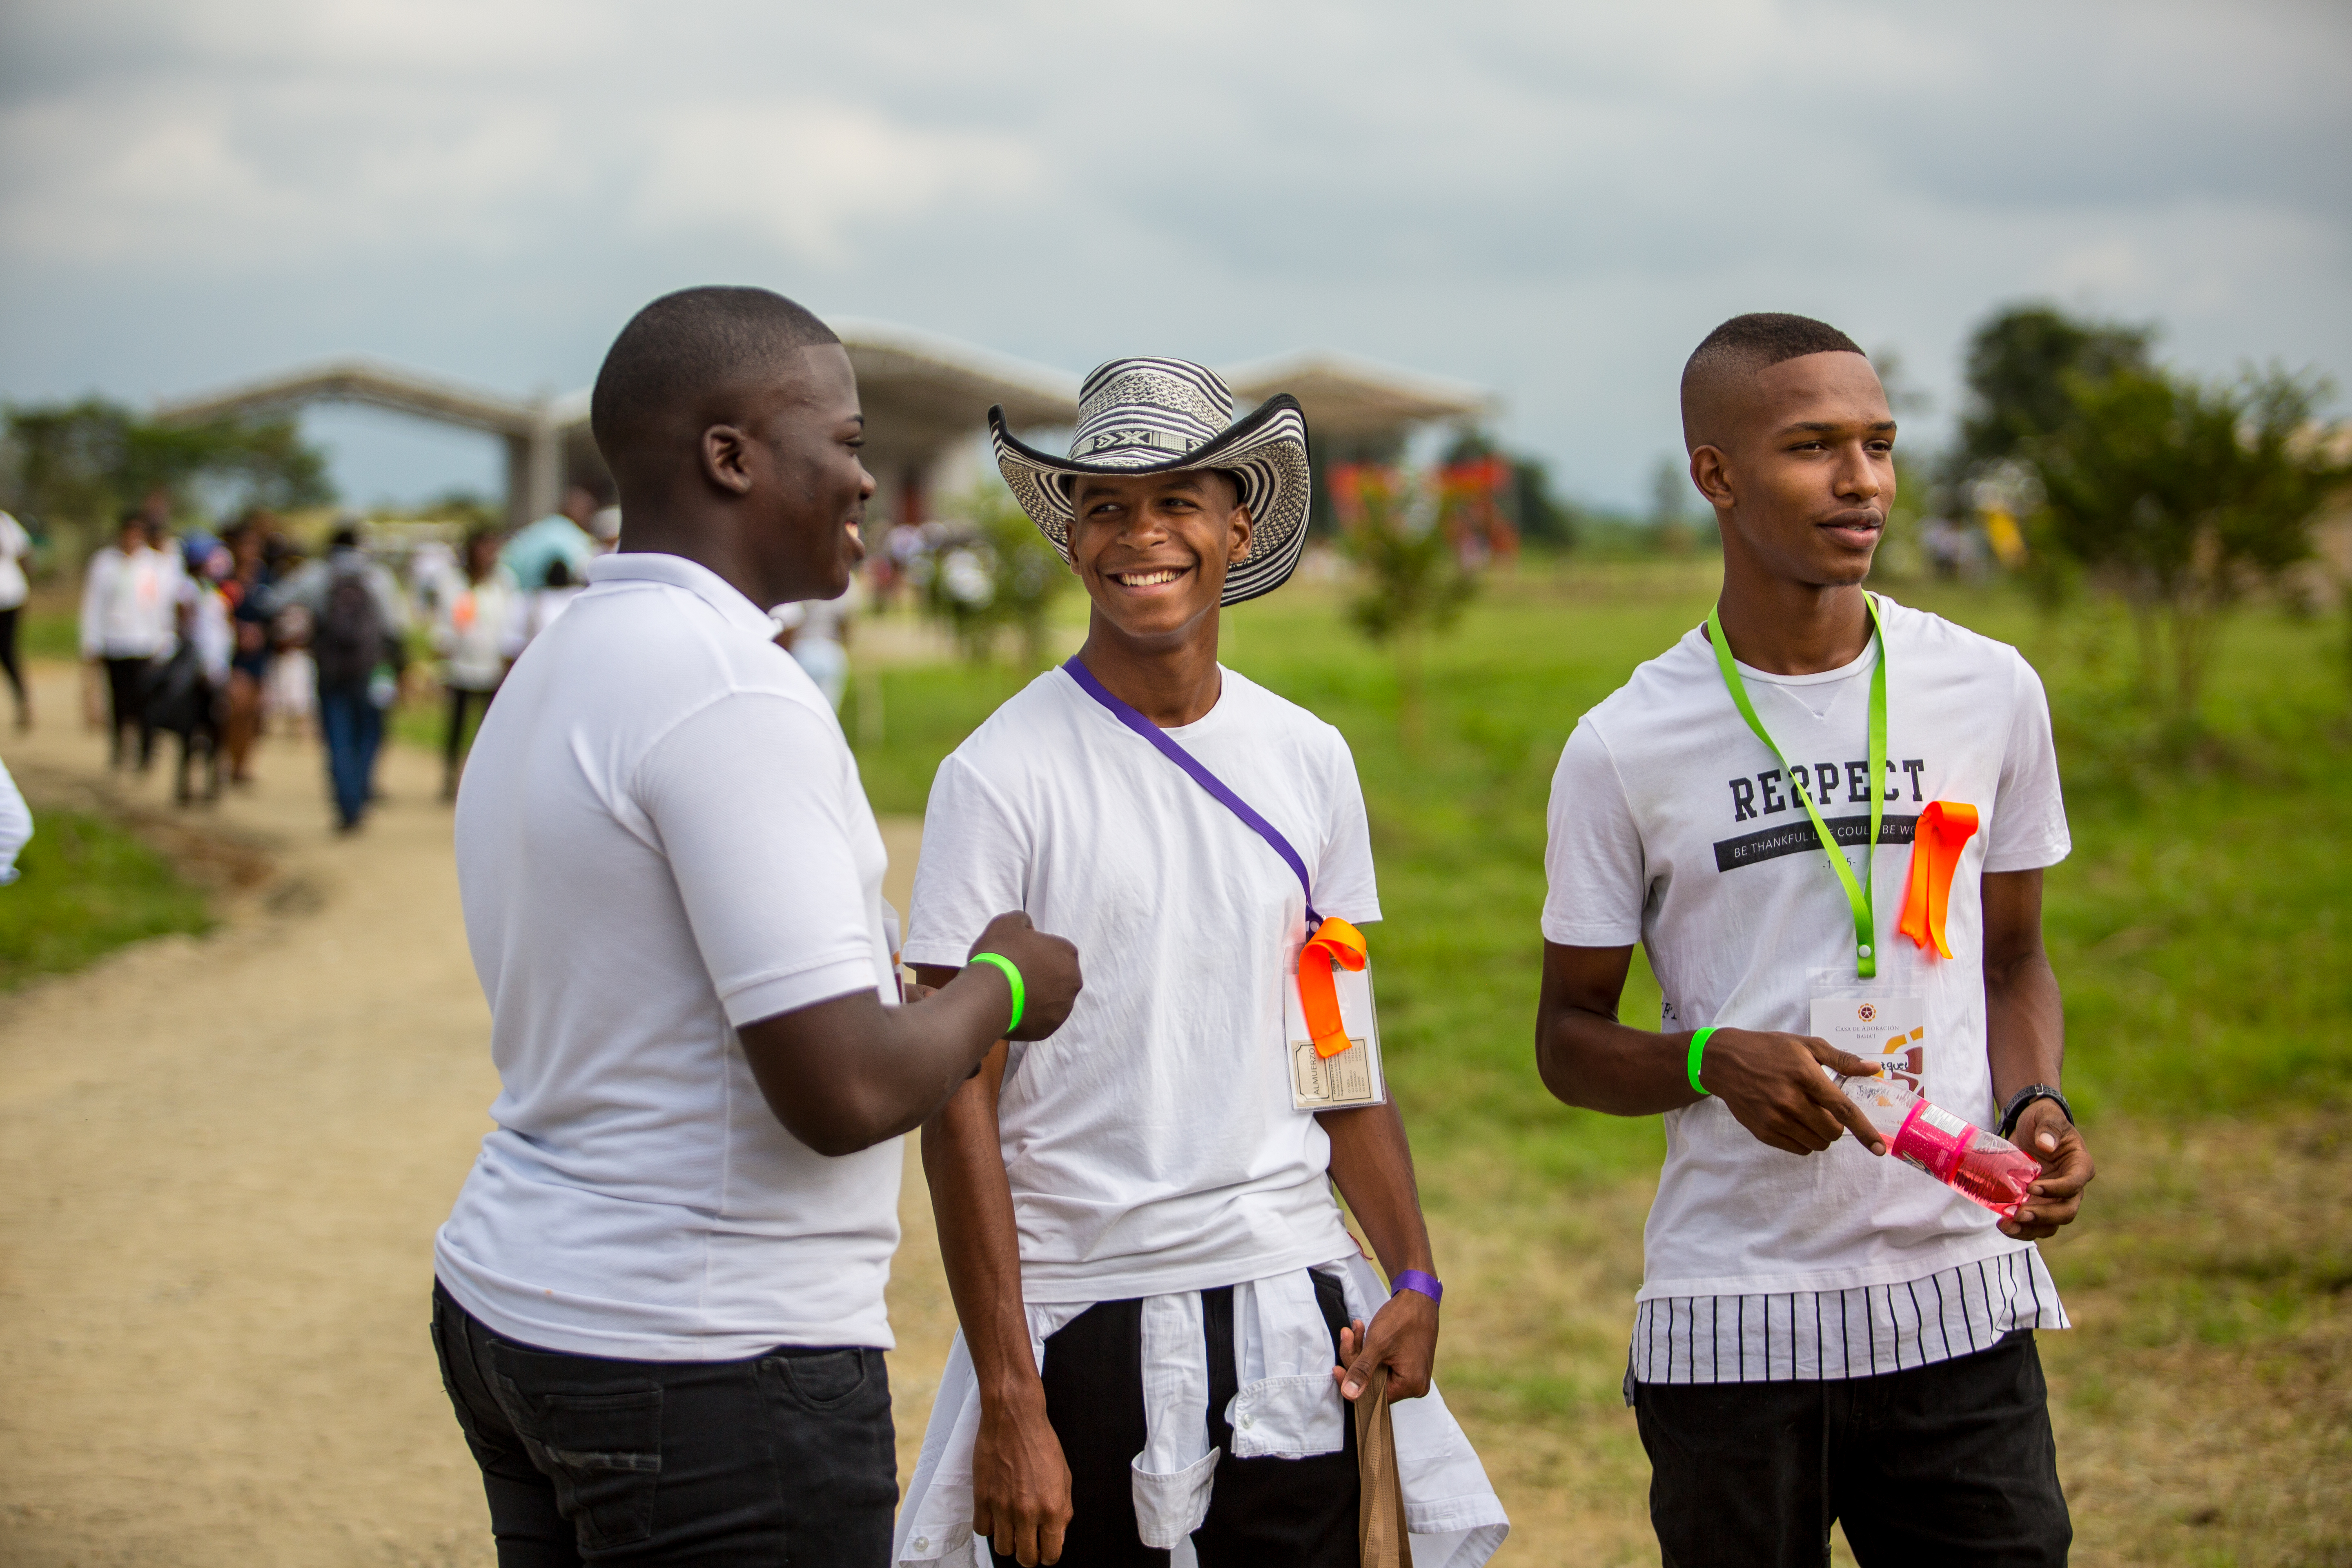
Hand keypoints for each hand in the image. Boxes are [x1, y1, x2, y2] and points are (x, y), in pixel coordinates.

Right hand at [968, 912, 1081, 1041]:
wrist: (988, 994)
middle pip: (1056, 976)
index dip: (1035, 951)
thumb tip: (1027, 928)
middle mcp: (1073, 981)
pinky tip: (1012, 1010)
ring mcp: (1062, 1008)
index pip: (1055, 949)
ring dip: (1037, 996)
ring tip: (1012, 995)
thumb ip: (1022, 920)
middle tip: (1015, 975)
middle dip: (1040, 975)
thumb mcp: (1007, 923)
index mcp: (1067, 953)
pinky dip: (1030, 1015)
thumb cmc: (1000, 954)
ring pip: (1050, 999)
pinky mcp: (1049, 1028)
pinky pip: (1040, 1019)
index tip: (1018, 956)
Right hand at [971, 1386, 1071, 1566]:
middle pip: (1025, 1558)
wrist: (1014, 1419)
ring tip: (1012, 1527)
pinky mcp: (982, 1498)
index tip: (1045, 1549)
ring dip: (1008, 1541)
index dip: (1048, 1555)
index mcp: (1052, 1508)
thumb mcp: (1064, 1477)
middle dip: (1029, 1555)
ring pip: (1002, 1549)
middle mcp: (1027, 1512)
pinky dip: (989, 1526)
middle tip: (1028, 1542)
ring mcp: (1002, 1507)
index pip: (1051, 1554)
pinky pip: (982, 1530)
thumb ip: (1063, 1510)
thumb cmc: (1041, 1443)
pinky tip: (996, 1513)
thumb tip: (1058, 1536)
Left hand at [1332, 1287, 1438, 1403]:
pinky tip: (1363, 1331)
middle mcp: (1415, 1384)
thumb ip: (1362, 1371)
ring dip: (1362, 1350)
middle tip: (1347, 1335)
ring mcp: (1413, 1373)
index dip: (1353, 1380)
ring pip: (1376, 1370)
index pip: (1373, 1394)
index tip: (1336, 1368)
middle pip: (1374, 1382)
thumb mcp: (1377, 1345)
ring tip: (1355, 1328)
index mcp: (1411, 1385)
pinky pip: (1384, 1362)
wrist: (1418, 1295)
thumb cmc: (1402, 1318)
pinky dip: (1371, 1349)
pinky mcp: (1409, 1362)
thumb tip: (1348, 1395)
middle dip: (1356, 1358)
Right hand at [1700, 1030, 1888, 1156]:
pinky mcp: (1763, 1131)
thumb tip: (1873, 1068)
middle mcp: (1790, 1099)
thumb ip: (1841, 1059)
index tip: (1879, 1149)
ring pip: (1817, 1143)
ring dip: (1821, 1134)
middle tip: (1825, 1110)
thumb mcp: (1805, 1045)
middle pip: (1832, 1131)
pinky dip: (1804, 1140)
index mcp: (1805, 1075)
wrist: (1723, 1062)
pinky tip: (1794, 1121)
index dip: (1864, 1131)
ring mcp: (1775, 1118)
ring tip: (1808, 1114)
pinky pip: (1798, 1149)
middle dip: (1837, 1125)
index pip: (1842, 1109)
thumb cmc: (1768, 1049)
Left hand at [2001, 1098, 2092, 1239]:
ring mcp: (2056, 1199)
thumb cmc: (2042, 1120)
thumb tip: (2046, 1145)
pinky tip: (2003, 1224)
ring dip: (2031, 1229)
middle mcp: (2072, 1187)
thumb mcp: (2046, 1116)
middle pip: (2066, 1211)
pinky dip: (2021, 1228)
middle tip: (2019, 1214)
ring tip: (2006, 1226)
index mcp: (2080, 1166)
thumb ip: (2049, 1127)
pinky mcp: (2040, 1203)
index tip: (2032, 1187)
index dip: (2056, 1189)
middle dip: (2044, 1216)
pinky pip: (2036, 1223)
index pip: (2074, 1184)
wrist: (2030, 1128)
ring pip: (2051, 1223)